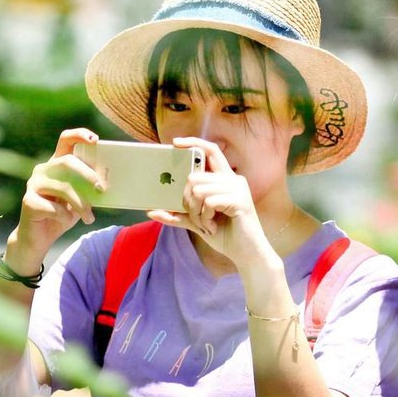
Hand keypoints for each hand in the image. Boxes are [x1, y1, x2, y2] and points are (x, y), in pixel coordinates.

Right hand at [5, 127, 103, 273]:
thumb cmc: (61, 216)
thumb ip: (87, 188)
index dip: (80, 135)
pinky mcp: (28, 201)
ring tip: (89, 217)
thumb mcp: (79, 199)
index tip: (95, 140)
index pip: (65, 140)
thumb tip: (106, 183)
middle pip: (66, 162)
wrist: (38, 239)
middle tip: (101, 189)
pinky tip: (67, 221)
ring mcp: (33, 184)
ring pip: (63, 187)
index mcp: (56, 164)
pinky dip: (65, 216)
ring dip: (81, 204)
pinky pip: (54, 207)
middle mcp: (43, 170)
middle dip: (87, 175)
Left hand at [146, 139, 268, 267]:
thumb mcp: (196, 222)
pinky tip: (213, 227)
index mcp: (224, 179)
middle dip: (188, 202)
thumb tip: (151, 210)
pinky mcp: (240, 200)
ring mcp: (238, 189)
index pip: (210, 151)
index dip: (194, 143)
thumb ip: (176, 214)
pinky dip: (205, 218)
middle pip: (194, 177)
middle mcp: (233, 179)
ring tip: (207, 224)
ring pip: (198, 191)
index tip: (176, 143)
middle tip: (198, 218)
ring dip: (197, 213)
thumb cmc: (224, 235)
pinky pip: (209, 202)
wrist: (246, 253)